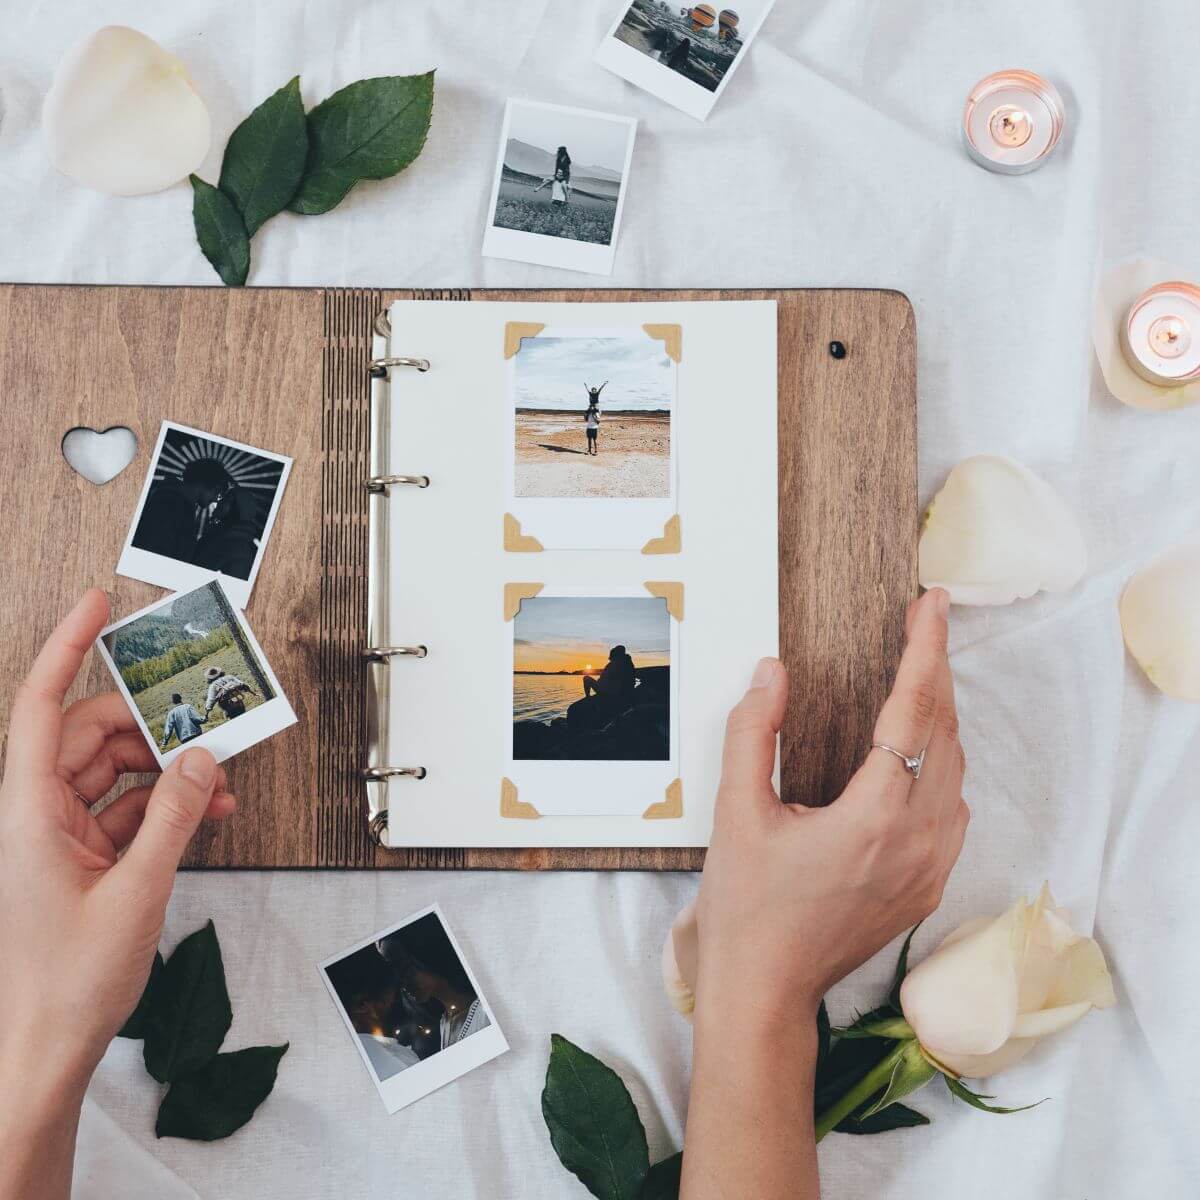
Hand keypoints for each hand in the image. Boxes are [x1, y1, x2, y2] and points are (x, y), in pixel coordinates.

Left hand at [0, 590, 236, 1104]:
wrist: (42, 1048)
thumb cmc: (66, 984)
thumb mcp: (137, 892)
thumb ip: (174, 818)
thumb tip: (200, 760)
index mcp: (26, 814)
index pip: (44, 709)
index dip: (67, 649)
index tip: (96, 607)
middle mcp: (36, 814)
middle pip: (93, 736)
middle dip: (153, 726)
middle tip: (204, 721)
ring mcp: (58, 835)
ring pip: (115, 771)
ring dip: (168, 771)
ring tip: (217, 780)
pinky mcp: (81, 856)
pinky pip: (128, 807)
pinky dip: (167, 805)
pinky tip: (205, 810)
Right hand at [694, 587, 967, 1020]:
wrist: (765, 990)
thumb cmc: (747, 906)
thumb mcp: (736, 812)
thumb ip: (753, 733)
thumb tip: (772, 672)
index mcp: (875, 816)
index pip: (913, 711)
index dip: (925, 649)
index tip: (930, 603)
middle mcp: (919, 839)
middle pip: (945, 733)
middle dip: (936, 671)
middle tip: (923, 624)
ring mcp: (931, 867)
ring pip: (955, 770)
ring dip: (940, 716)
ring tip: (917, 675)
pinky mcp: (928, 886)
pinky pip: (952, 807)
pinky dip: (941, 763)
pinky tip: (916, 750)